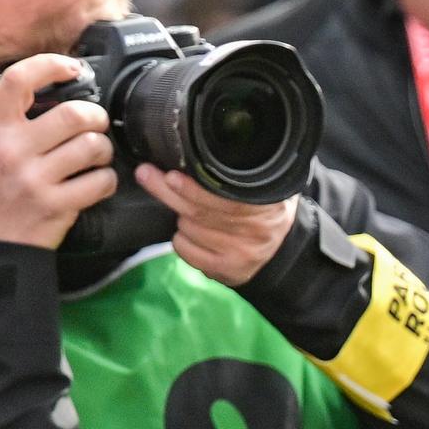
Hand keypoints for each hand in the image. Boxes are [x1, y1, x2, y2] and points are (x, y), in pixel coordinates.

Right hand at [0, 54, 116, 248]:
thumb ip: (13, 124)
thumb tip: (56, 94)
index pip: (19, 80)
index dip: (51, 65)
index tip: (72, 68)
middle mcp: (12, 150)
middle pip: (76, 113)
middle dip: (97, 119)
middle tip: (95, 128)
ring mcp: (34, 178)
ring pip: (95, 145)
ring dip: (104, 152)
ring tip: (94, 159)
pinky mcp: (56, 205)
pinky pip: (102, 180)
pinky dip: (106, 182)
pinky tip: (94, 185)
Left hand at [134, 164, 296, 285]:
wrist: (281, 249)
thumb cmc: (263, 212)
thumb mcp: (263, 189)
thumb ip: (237, 177)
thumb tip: (193, 158)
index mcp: (267, 203)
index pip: (224, 197)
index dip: (194, 188)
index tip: (170, 175)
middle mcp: (257, 229)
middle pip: (199, 211)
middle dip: (168, 192)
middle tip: (147, 175)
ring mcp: (242, 251)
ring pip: (189, 228)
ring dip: (181, 218)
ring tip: (191, 213)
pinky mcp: (227, 269)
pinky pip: (186, 250)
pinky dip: (181, 240)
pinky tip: (193, 235)